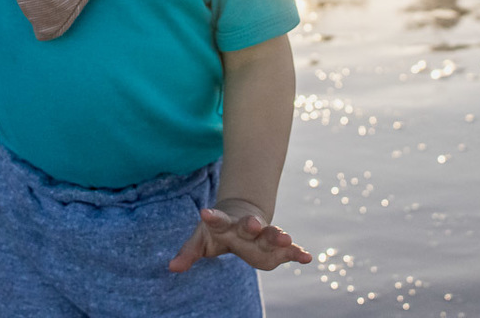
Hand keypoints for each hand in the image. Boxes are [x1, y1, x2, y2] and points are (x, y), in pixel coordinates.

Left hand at [168, 198, 312, 272]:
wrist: (245, 217)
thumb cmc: (219, 231)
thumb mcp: (202, 239)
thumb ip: (189, 252)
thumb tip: (172, 268)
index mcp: (226, 224)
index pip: (217, 220)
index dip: (212, 217)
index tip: (204, 212)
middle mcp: (247, 227)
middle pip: (250, 225)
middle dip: (253, 225)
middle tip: (255, 223)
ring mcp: (264, 235)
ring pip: (271, 235)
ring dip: (278, 236)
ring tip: (286, 238)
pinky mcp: (277, 247)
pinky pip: (289, 250)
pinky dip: (297, 253)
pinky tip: (307, 257)